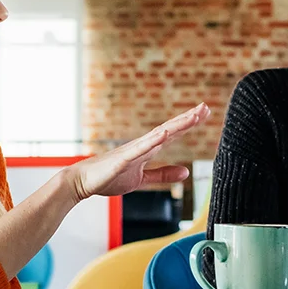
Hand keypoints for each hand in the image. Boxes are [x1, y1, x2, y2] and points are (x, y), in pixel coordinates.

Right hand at [64, 104, 210, 199]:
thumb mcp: (142, 179)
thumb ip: (163, 174)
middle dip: (188, 119)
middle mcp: (141, 145)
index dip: (188, 124)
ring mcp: (132, 150)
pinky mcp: (122, 159)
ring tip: (193, 116)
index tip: (204, 113)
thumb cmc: (108, 178)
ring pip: (158, 135)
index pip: (171, 133)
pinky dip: (153, 140)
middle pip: (168, 129)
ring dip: (176, 125)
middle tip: (205, 107)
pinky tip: (164, 133)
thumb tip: (185, 172)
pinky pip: (139, 149)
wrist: (82, 181)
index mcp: (146, 149)